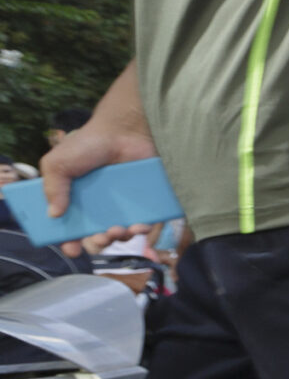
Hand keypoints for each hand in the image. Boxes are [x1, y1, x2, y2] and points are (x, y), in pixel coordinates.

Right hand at [40, 71, 161, 240]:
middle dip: (97, 244)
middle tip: (100, 238)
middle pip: (97, 237)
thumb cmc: (89, 144)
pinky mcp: (145, 201)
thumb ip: (53, 187)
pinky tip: (138, 226)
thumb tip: (53, 214)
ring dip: (119, 239)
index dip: (69, 242)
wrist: (125, 130)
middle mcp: (99, 206)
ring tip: (117, 230)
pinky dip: (142, 229)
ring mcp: (123, 205)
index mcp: (76, 200)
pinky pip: (146, 223)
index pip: (71, 229)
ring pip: (122, 234)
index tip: (71, 248)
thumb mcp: (58, 163)